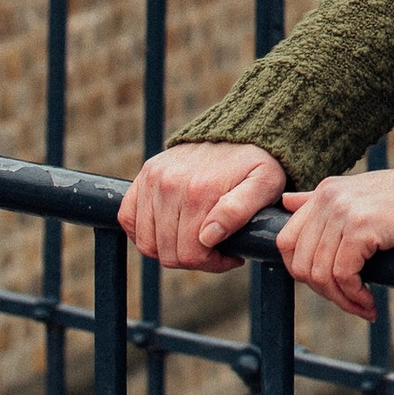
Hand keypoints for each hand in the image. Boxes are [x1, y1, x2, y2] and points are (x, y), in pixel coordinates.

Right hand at [117, 142, 286, 272]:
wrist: (240, 131)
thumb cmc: (255, 164)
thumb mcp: (265, 184)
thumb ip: (239, 211)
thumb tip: (208, 236)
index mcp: (199, 190)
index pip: (189, 254)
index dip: (211, 263)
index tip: (229, 255)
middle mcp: (170, 184)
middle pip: (167, 252)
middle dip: (193, 258)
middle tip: (214, 249)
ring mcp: (153, 179)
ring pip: (147, 243)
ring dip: (169, 249)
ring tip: (195, 240)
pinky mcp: (144, 175)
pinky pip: (128, 220)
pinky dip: (144, 233)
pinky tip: (169, 231)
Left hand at [277, 169, 393, 322]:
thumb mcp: (360, 192)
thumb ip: (322, 200)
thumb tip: (286, 202)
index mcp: (325, 191)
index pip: (286, 241)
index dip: (301, 273)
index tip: (330, 287)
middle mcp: (329, 197)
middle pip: (300, 263)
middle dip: (323, 292)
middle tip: (351, 302)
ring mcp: (343, 211)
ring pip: (320, 274)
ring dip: (342, 300)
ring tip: (364, 306)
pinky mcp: (362, 227)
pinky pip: (343, 276)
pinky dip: (355, 297)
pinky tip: (371, 303)